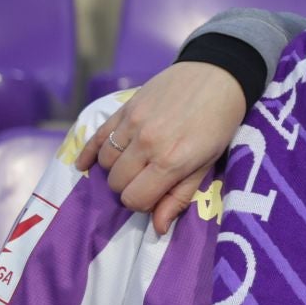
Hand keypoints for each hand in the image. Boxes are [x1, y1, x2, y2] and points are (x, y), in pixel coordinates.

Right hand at [76, 63, 245, 232]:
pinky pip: (94, 137)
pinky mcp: (123, 108)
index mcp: (171, 161)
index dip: (144, 203)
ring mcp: (131, 124)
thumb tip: (157, 230)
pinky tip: (86, 165)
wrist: (218, 75)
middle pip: (116, 184)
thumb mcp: (207, 164)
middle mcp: (146, 144)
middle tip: (148, 179)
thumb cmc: (219, 124)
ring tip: (135, 165)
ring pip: (104, 163)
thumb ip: (179, 196)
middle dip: (130, 188)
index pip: (134, 199)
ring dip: (116, 170)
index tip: (156, 195)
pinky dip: (88, 154)